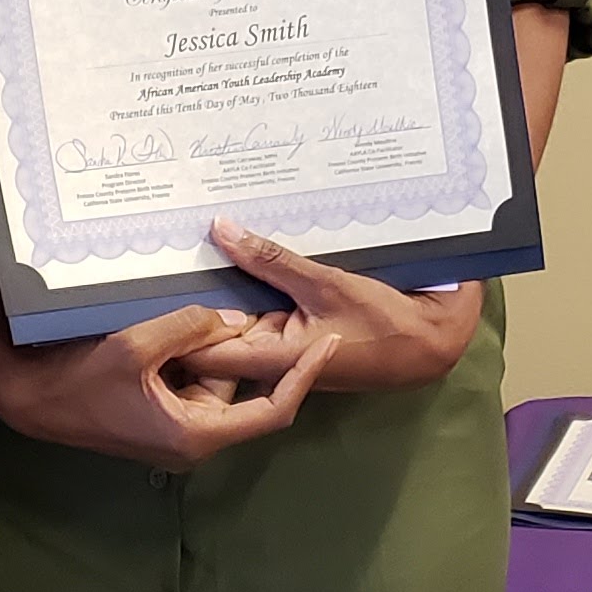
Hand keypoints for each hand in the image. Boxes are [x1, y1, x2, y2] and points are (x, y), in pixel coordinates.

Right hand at [0, 302, 340, 469]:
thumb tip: (234, 318)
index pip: (273, 410)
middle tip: (240, 306)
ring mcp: (177, 429)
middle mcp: (195, 438)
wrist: (32, 402)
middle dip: (242, 349)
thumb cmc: (81, 382)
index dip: (305, 376)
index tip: (329, 343)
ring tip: (194, 313)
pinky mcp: (161, 416)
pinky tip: (174, 327)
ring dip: (208, 348)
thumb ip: (190, 327)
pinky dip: (189, 355)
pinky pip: (191, 381)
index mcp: (199, 433)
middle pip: (241, 389)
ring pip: (215, 380)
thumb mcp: (136, 346)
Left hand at [177, 221, 484, 397]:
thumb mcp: (326, 283)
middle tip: (175, 245)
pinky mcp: (299, 336)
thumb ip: (272, 260)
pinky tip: (246, 251)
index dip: (177, 322)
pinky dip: (256, 287)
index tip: (159, 279)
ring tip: (203, 238)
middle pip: (218, 333)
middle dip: (201, 295)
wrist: (433, 343)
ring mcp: (285, 349)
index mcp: (270, 358)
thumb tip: (221, 230)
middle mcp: (271, 360)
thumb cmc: (384, 323)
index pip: (202, 351)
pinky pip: (266, 312)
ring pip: (242, 318)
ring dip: (230, 286)